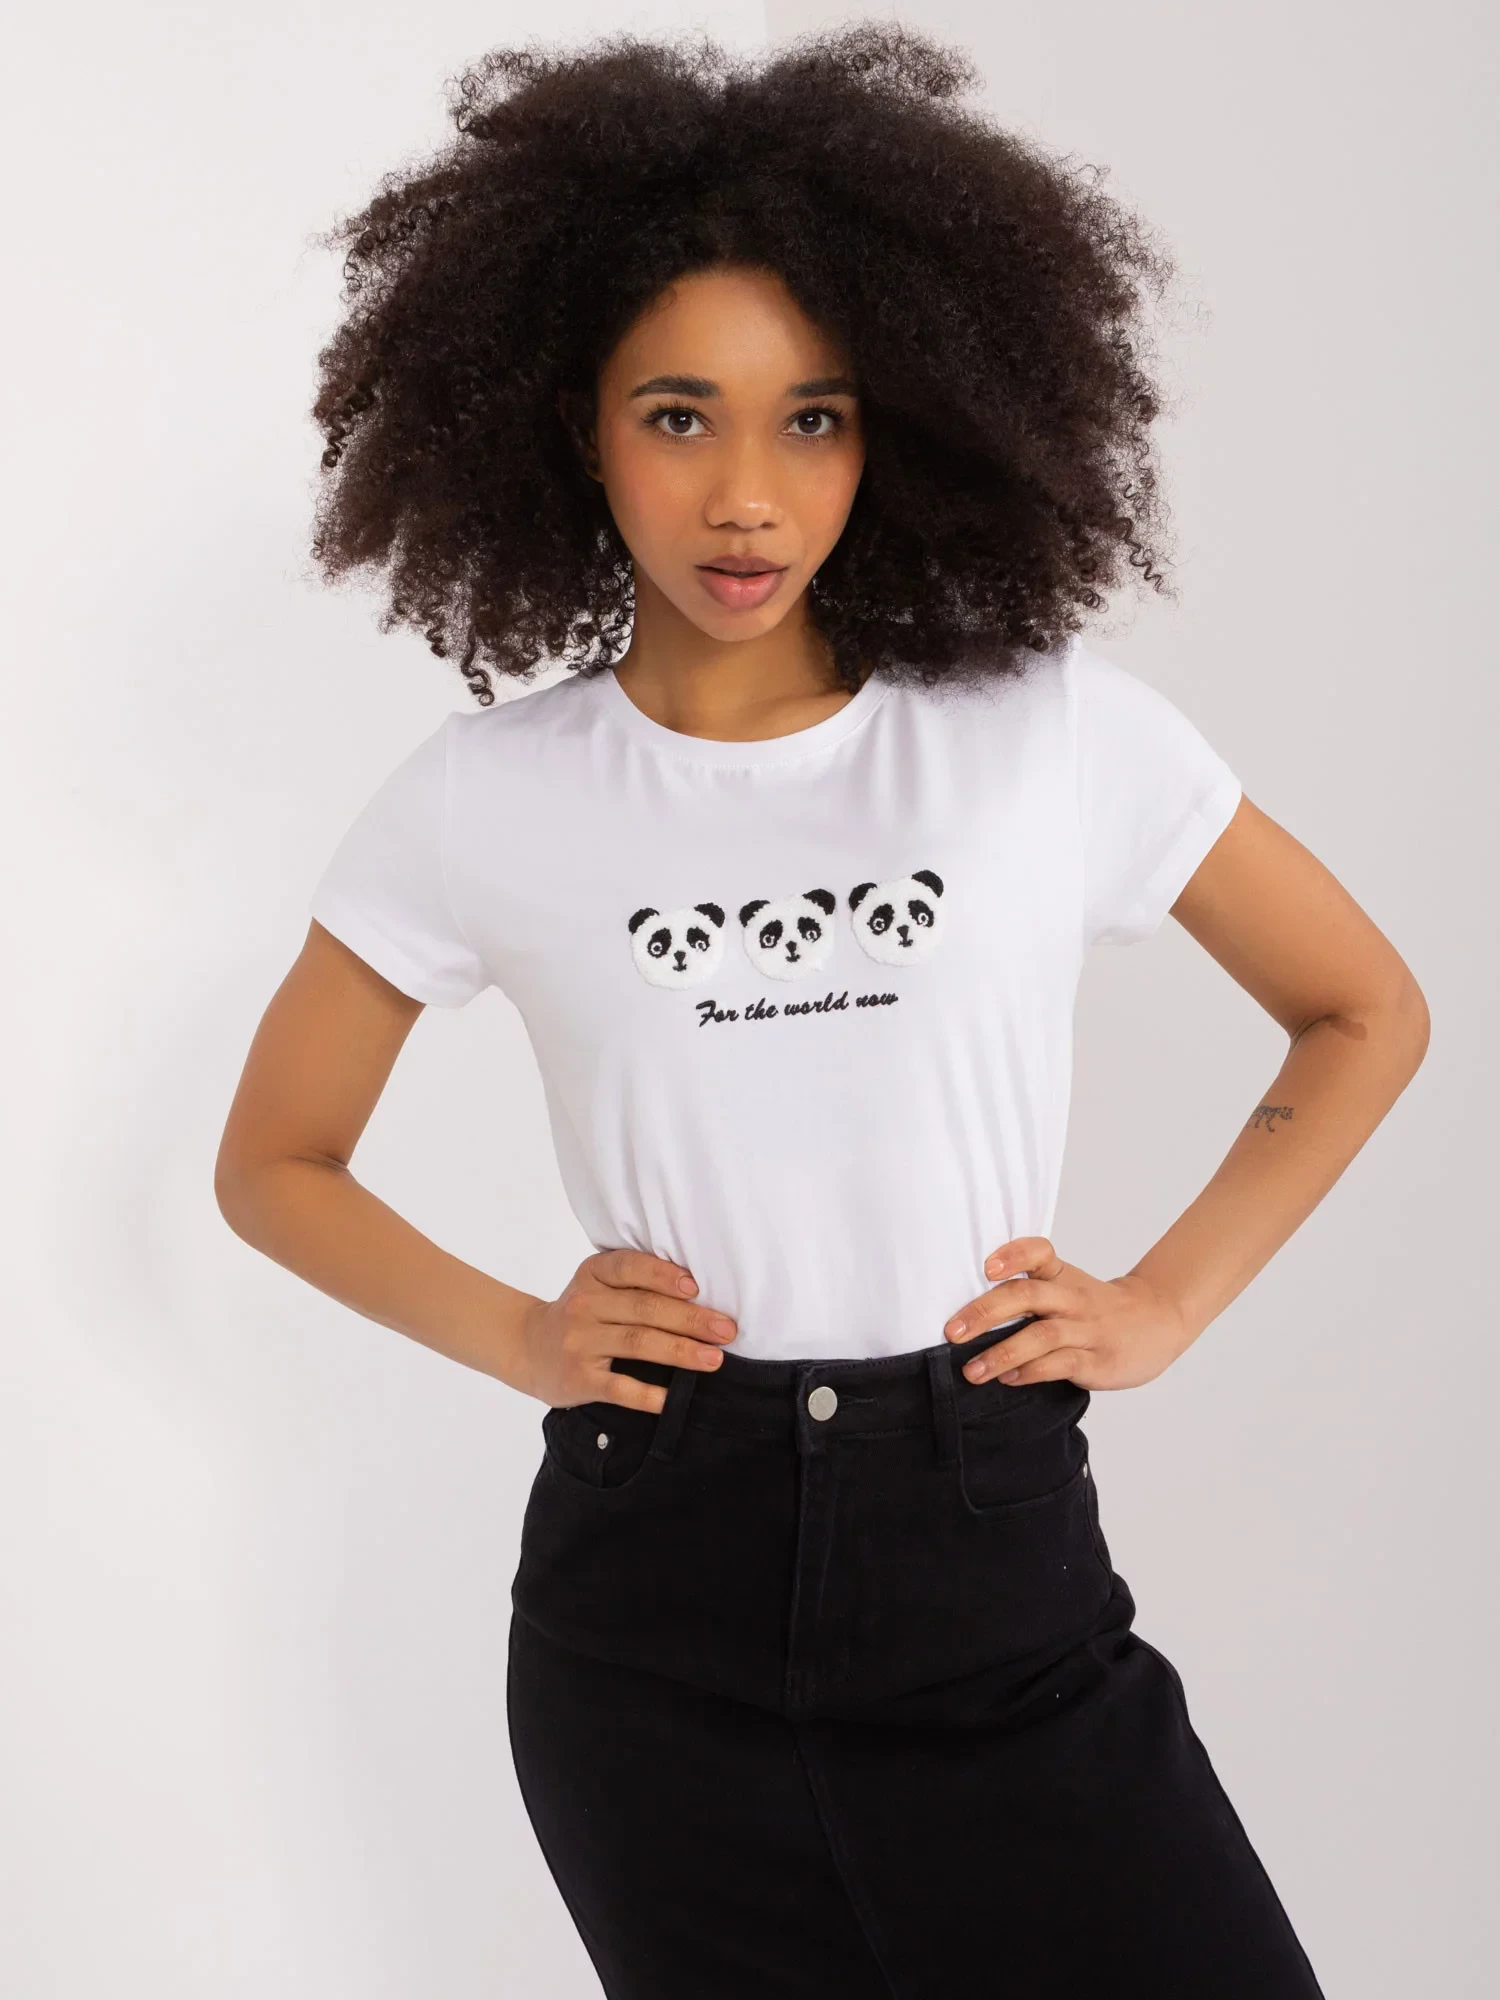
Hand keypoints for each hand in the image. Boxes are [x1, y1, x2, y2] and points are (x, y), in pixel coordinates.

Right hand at [512, 1248, 736, 1412]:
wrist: (527, 1347)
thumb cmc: (582, 1314)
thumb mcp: (597, 1286)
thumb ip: (636, 1284)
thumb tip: (701, 1294)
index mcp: (592, 1274)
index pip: (630, 1267)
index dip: (664, 1275)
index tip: (696, 1288)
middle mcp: (584, 1305)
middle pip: (644, 1309)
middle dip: (691, 1319)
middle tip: (726, 1329)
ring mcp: (580, 1343)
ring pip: (637, 1344)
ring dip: (681, 1351)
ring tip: (714, 1359)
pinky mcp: (578, 1379)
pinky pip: (619, 1387)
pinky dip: (649, 1394)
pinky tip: (673, 1398)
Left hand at [943, 1236, 1196, 1389]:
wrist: (1159, 1320)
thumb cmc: (1099, 1307)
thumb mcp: (1069, 1287)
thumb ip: (1029, 1295)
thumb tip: (970, 1316)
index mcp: (1063, 1276)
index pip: (1039, 1252)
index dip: (1012, 1255)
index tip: (986, 1267)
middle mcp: (1072, 1299)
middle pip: (1027, 1295)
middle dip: (985, 1312)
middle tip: (952, 1331)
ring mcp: (1086, 1329)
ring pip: (1040, 1335)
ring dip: (1001, 1353)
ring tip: (971, 1370)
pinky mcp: (1097, 1360)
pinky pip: (1060, 1364)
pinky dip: (1031, 1372)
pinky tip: (1009, 1380)